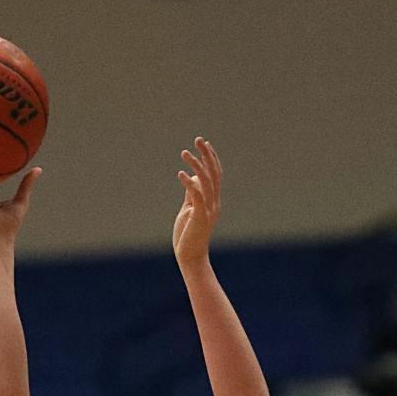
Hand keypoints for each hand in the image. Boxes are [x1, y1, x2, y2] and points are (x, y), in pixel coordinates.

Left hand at [172, 136, 221, 266]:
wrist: (190, 257)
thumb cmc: (188, 235)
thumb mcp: (189, 209)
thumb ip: (191, 194)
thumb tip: (190, 177)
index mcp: (213, 200)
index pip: (216, 174)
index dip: (211, 158)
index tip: (204, 143)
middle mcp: (214, 202)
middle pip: (214, 173)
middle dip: (207, 155)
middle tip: (198, 139)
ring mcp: (209, 209)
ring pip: (206, 181)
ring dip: (196, 164)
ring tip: (184, 153)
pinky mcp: (200, 216)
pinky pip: (197, 195)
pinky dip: (189, 183)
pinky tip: (180, 173)